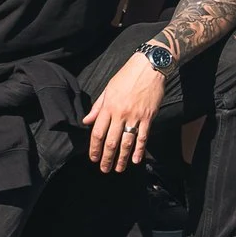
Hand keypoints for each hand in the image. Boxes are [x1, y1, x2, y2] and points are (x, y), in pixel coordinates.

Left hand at [82, 51, 166, 171]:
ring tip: (119, 169)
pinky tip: (136, 160)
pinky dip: (139, 150)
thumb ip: (98, 106)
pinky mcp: (148, 117)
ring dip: (122, 158)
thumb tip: (87, 121)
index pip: (98, 132)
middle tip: (104, 169)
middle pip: (111, 141)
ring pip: (126, 142)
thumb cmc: (127, 76)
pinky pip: (143, 137)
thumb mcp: (108, 89)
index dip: (94, 148)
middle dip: (107, 158)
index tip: (93, 158)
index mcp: (108, 107)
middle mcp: (120, 114)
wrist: (149, 67)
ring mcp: (135, 117)